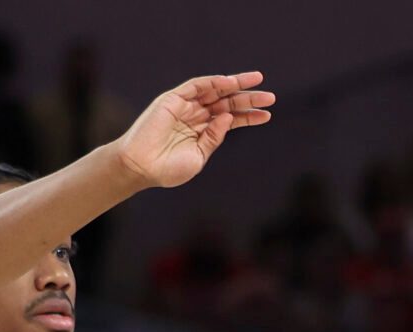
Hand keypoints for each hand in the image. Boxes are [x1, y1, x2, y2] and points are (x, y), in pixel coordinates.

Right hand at [115, 73, 275, 188]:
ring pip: (215, 91)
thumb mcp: (199, 156)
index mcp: (203, 132)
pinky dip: (213, 82)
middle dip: (248, 99)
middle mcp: (195, 116)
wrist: (142, 167)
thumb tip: (228, 117)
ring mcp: (184, 106)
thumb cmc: (168, 168)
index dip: (249, 116)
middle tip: (271, 97)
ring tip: (258, 82)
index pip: (230, 119)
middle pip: (226, 103)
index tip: (268, 114)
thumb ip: (214, 137)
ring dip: (236, 86)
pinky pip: (196, 86)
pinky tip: (230, 82)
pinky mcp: (172, 99)